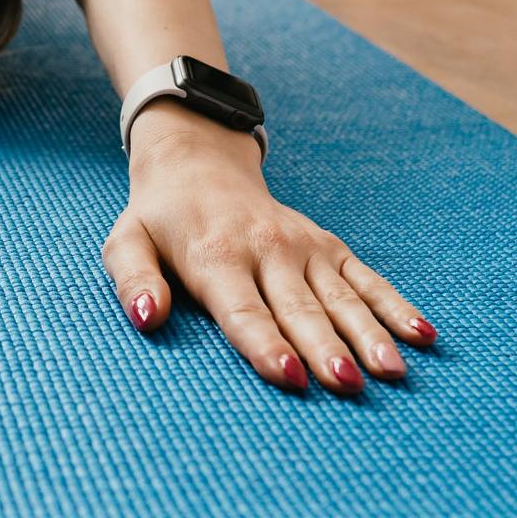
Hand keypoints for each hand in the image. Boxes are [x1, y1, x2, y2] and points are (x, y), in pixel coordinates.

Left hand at [101, 101, 437, 395]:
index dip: (265, 344)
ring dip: (367, 333)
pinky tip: (421, 334)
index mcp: (214, 255)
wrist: (196, 163)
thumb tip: (147, 318)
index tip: (289, 376)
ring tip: (392, 370)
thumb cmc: (160, 218)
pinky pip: (363, 275)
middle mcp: (264, 249)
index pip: (242, 310)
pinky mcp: (325, 243)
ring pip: (338, 295)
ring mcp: (300, 245)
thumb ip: (134, 279)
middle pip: (297, 308)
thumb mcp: (127, 241)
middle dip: (323, 348)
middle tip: (348, 385)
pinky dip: (393, 303)